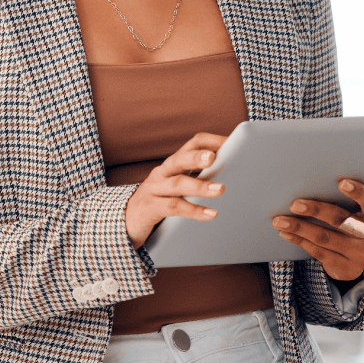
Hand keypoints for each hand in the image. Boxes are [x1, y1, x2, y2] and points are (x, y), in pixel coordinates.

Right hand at [123, 133, 225, 247]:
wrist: (127, 221)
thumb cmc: (160, 201)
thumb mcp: (178, 186)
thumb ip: (198, 178)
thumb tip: (235, 175)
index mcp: (174, 163)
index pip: (193, 143)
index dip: (212, 141)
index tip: (233, 142)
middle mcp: (163, 172)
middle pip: (180, 159)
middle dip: (198, 157)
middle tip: (214, 157)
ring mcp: (154, 189)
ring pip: (177, 184)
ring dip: (200, 186)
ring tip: (221, 189)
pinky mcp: (150, 208)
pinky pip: (173, 207)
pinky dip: (193, 210)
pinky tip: (210, 213)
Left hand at [272, 178, 363, 281]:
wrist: (357, 256)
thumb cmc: (353, 219)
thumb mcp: (358, 208)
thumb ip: (350, 193)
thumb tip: (324, 170)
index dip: (358, 192)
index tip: (341, 182)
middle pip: (340, 220)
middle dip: (315, 210)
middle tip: (294, 204)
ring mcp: (361, 255)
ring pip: (324, 238)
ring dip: (299, 228)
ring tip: (279, 220)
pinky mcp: (347, 269)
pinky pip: (318, 252)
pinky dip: (299, 240)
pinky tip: (285, 233)